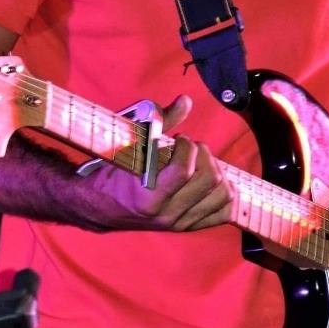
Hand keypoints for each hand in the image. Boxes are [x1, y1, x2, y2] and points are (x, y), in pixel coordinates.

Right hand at [85, 95, 232, 231]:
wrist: (103, 207)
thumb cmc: (116, 173)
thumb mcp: (130, 146)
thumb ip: (159, 121)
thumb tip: (186, 101)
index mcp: (149, 198)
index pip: (183, 171)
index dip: (187, 147)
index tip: (179, 139)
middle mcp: (168, 215)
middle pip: (209, 180)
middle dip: (204, 155)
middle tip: (191, 148)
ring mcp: (180, 223)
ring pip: (222, 195)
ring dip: (217, 171)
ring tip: (200, 162)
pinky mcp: (190, 226)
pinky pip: (224, 212)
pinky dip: (225, 193)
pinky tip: (211, 179)